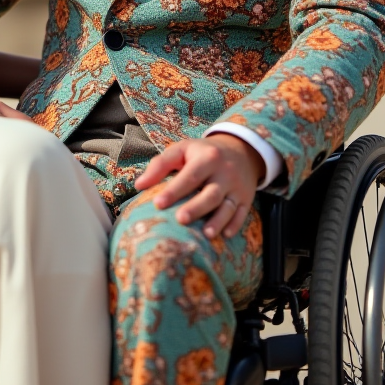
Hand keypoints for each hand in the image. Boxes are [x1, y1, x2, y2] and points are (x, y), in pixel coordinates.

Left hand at [133, 135, 264, 239]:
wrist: (240, 150)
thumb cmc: (203, 152)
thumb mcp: (182, 149)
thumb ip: (160, 165)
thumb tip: (138, 185)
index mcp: (207, 158)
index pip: (190, 175)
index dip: (174, 190)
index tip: (158, 203)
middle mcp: (225, 173)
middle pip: (211, 193)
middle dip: (196, 207)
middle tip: (180, 219)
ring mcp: (237, 187)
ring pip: (228, 206)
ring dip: (217, 221)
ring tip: (205, 234)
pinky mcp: (246, 198)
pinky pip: (242, 213)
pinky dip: (234, 225)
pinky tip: (224, 235)